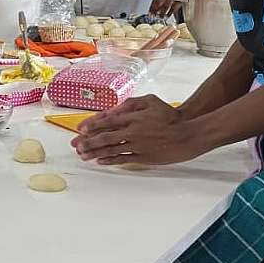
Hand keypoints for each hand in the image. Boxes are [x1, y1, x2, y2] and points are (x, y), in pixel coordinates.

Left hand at [72, 95, 203, 165]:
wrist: (187, 133)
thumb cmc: (169, 116)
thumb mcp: (150, 101)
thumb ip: (130, 103)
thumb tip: (113, 109)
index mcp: (133, 117)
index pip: (106, 121)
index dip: (91, 125)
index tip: (80, 130)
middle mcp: (132, 131)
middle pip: (105, 137)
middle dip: (87, 141)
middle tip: (75, 145)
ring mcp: (137, 146)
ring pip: (111, 149)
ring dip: (95, 152)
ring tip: (83, 155)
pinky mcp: (143, 157)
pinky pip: (122, 159)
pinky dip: (110, 160)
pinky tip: (100, 161)